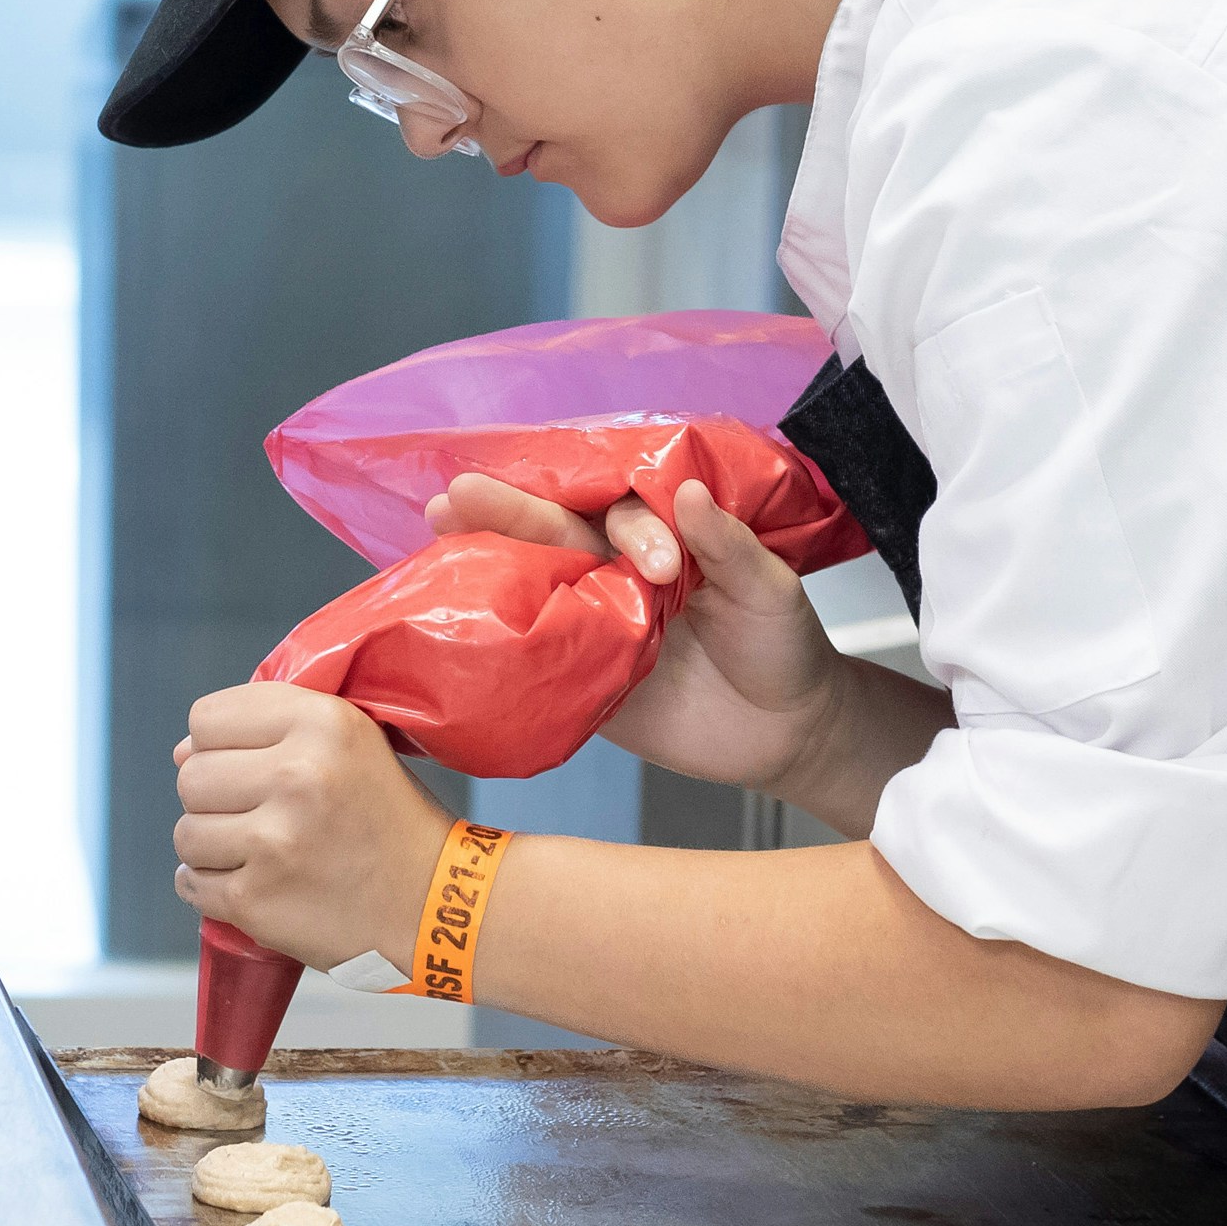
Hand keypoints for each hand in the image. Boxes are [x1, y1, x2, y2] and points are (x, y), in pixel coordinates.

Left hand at [173, 680, 449, 968]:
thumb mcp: (353, 742)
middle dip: (214, 798)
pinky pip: (191, 884)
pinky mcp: (257, 900)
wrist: (434, 904)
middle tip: (257, 814)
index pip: (207, 718)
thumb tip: (182, 750)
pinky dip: (210, 887)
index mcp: (322, 724)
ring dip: (212, 845)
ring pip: (185, 833)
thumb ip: (274, 728)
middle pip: (191, 776)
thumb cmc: (389, 818)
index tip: (248, 765)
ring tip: (257, 852)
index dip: (219, 743)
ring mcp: (273, 842)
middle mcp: (296, 776)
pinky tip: (251, 882)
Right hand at [432, 472, 846, 796]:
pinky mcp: (585, 679)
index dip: (632, 530)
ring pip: (535, 584)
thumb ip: (728, 545)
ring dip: (486, 556)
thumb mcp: (770, 589)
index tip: (663, 565)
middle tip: (461, 492)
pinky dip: (496, 639)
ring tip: (440, 524)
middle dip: (510, 512)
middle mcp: (619, 574)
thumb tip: (686, 494)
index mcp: (664, 540)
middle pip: (557, 534)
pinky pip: (538, 656)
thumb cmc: (784, 648)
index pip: (627, 515)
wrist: (787, 733)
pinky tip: (454, 617)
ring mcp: (597, 624)